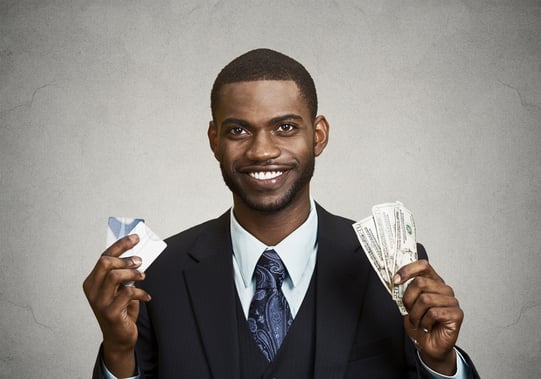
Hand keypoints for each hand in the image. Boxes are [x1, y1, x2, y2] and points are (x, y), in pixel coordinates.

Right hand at [83, 234, 150, 376]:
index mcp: (92, 281)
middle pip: (106, 262)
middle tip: (140, 261)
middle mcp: (92, 290)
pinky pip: (127, 293)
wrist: (119, 337)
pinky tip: (146, 296)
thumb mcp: (120, 288)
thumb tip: (137, 255)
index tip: (135, 237)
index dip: (121, 245)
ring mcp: (99, 302)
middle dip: (126, 258)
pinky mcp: (110, 312)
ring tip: (143, 277)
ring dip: (133, 274)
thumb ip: (123, 273)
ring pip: (115, 275)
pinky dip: (141, 292)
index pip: (104, 256)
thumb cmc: (120, 309)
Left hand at [393, 260, 462, 374]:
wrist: (427, 345)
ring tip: (418, 321)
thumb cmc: (419, 323)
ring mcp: (452, 301)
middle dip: (408, 299)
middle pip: (420, 282)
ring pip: (425, 299)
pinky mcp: (457, 314)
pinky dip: (425, 322)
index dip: (408, 270)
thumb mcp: (407, 304)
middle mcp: (443, 289)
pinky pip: (434, 313)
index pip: (423, 266)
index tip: (396, 280)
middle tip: (408, 310)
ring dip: (415, 314)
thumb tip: (396, 279)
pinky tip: (427, 326)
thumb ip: (404, 290)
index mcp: (433, 282)